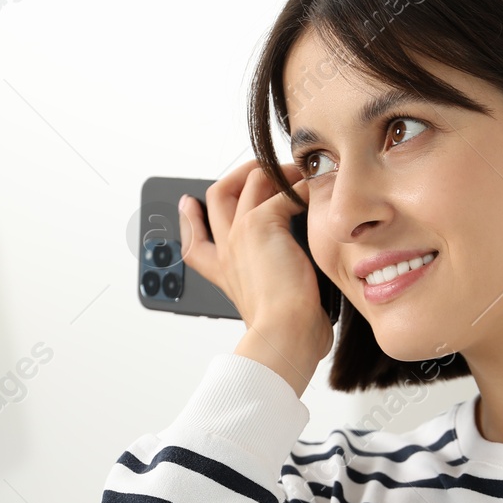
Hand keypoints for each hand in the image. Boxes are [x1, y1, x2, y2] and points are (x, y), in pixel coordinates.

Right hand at [177, 159, 333, 393]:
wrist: (284, 333)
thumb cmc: (287, 331)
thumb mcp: (274, 314)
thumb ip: (281, 300)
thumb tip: (311, 311)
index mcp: (225, 273)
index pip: (195, 243)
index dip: (190, 220)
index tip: (188, 204)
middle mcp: (227, 250)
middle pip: (216, 195)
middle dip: (240, 174)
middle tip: (266, 169)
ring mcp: (240, 234)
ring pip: (249, 181)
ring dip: (277, 172)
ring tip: (299, 175)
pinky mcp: (261, 224)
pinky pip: (282, 191)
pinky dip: (301, 188)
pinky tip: (314, 192)